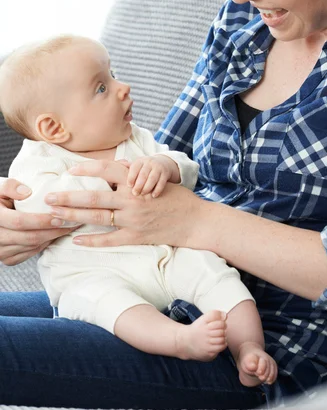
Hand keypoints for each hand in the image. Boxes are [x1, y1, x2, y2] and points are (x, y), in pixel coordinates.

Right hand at [0, 178, 76, 265]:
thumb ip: (10, 186)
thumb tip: (27, 192)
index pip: (20, 222)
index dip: (41, 220)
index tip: (59, 217)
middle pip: (30, 237)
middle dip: (53, 231)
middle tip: (71, 223)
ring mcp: (1, 251)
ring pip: (32, 247)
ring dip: (51, 238)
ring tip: (68, 228)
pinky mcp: (8, 259)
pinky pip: (31, 253)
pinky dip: (45, 244)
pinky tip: (55, 234)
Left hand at [44, 160, 201, 248]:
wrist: (196, 221)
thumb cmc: (178, 199)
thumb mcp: (158, 181)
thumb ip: (136, 177)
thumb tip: (117, 169)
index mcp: (137, 183)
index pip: (107, 170)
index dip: (87, 169)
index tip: (70, 170)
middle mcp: (132, 200)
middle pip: (94, 196)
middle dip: (68, 197)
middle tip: (48, 197)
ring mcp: (133, 220)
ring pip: (97, 217)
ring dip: (74, 216)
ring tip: (55, 215)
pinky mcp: (136, 237)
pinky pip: (110, 240)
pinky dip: (92, 240)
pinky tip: (77, 240)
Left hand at [127, 155, 179, 196]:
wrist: (163, 163)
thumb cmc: (144, 168)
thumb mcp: (136, 166)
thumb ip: (125, 169)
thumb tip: (113, 171)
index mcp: (140, 161)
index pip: (134, 168)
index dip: (131, 177)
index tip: (128, 186)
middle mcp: (149, 163)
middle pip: (143, 173)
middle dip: (139, 184)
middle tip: (135, 193)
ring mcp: (158, 168)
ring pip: (152, 178)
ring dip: (147, 187)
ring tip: (143, 194)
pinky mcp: (165, 173)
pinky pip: (161, 182)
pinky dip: (158, 189)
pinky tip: (153, 195)